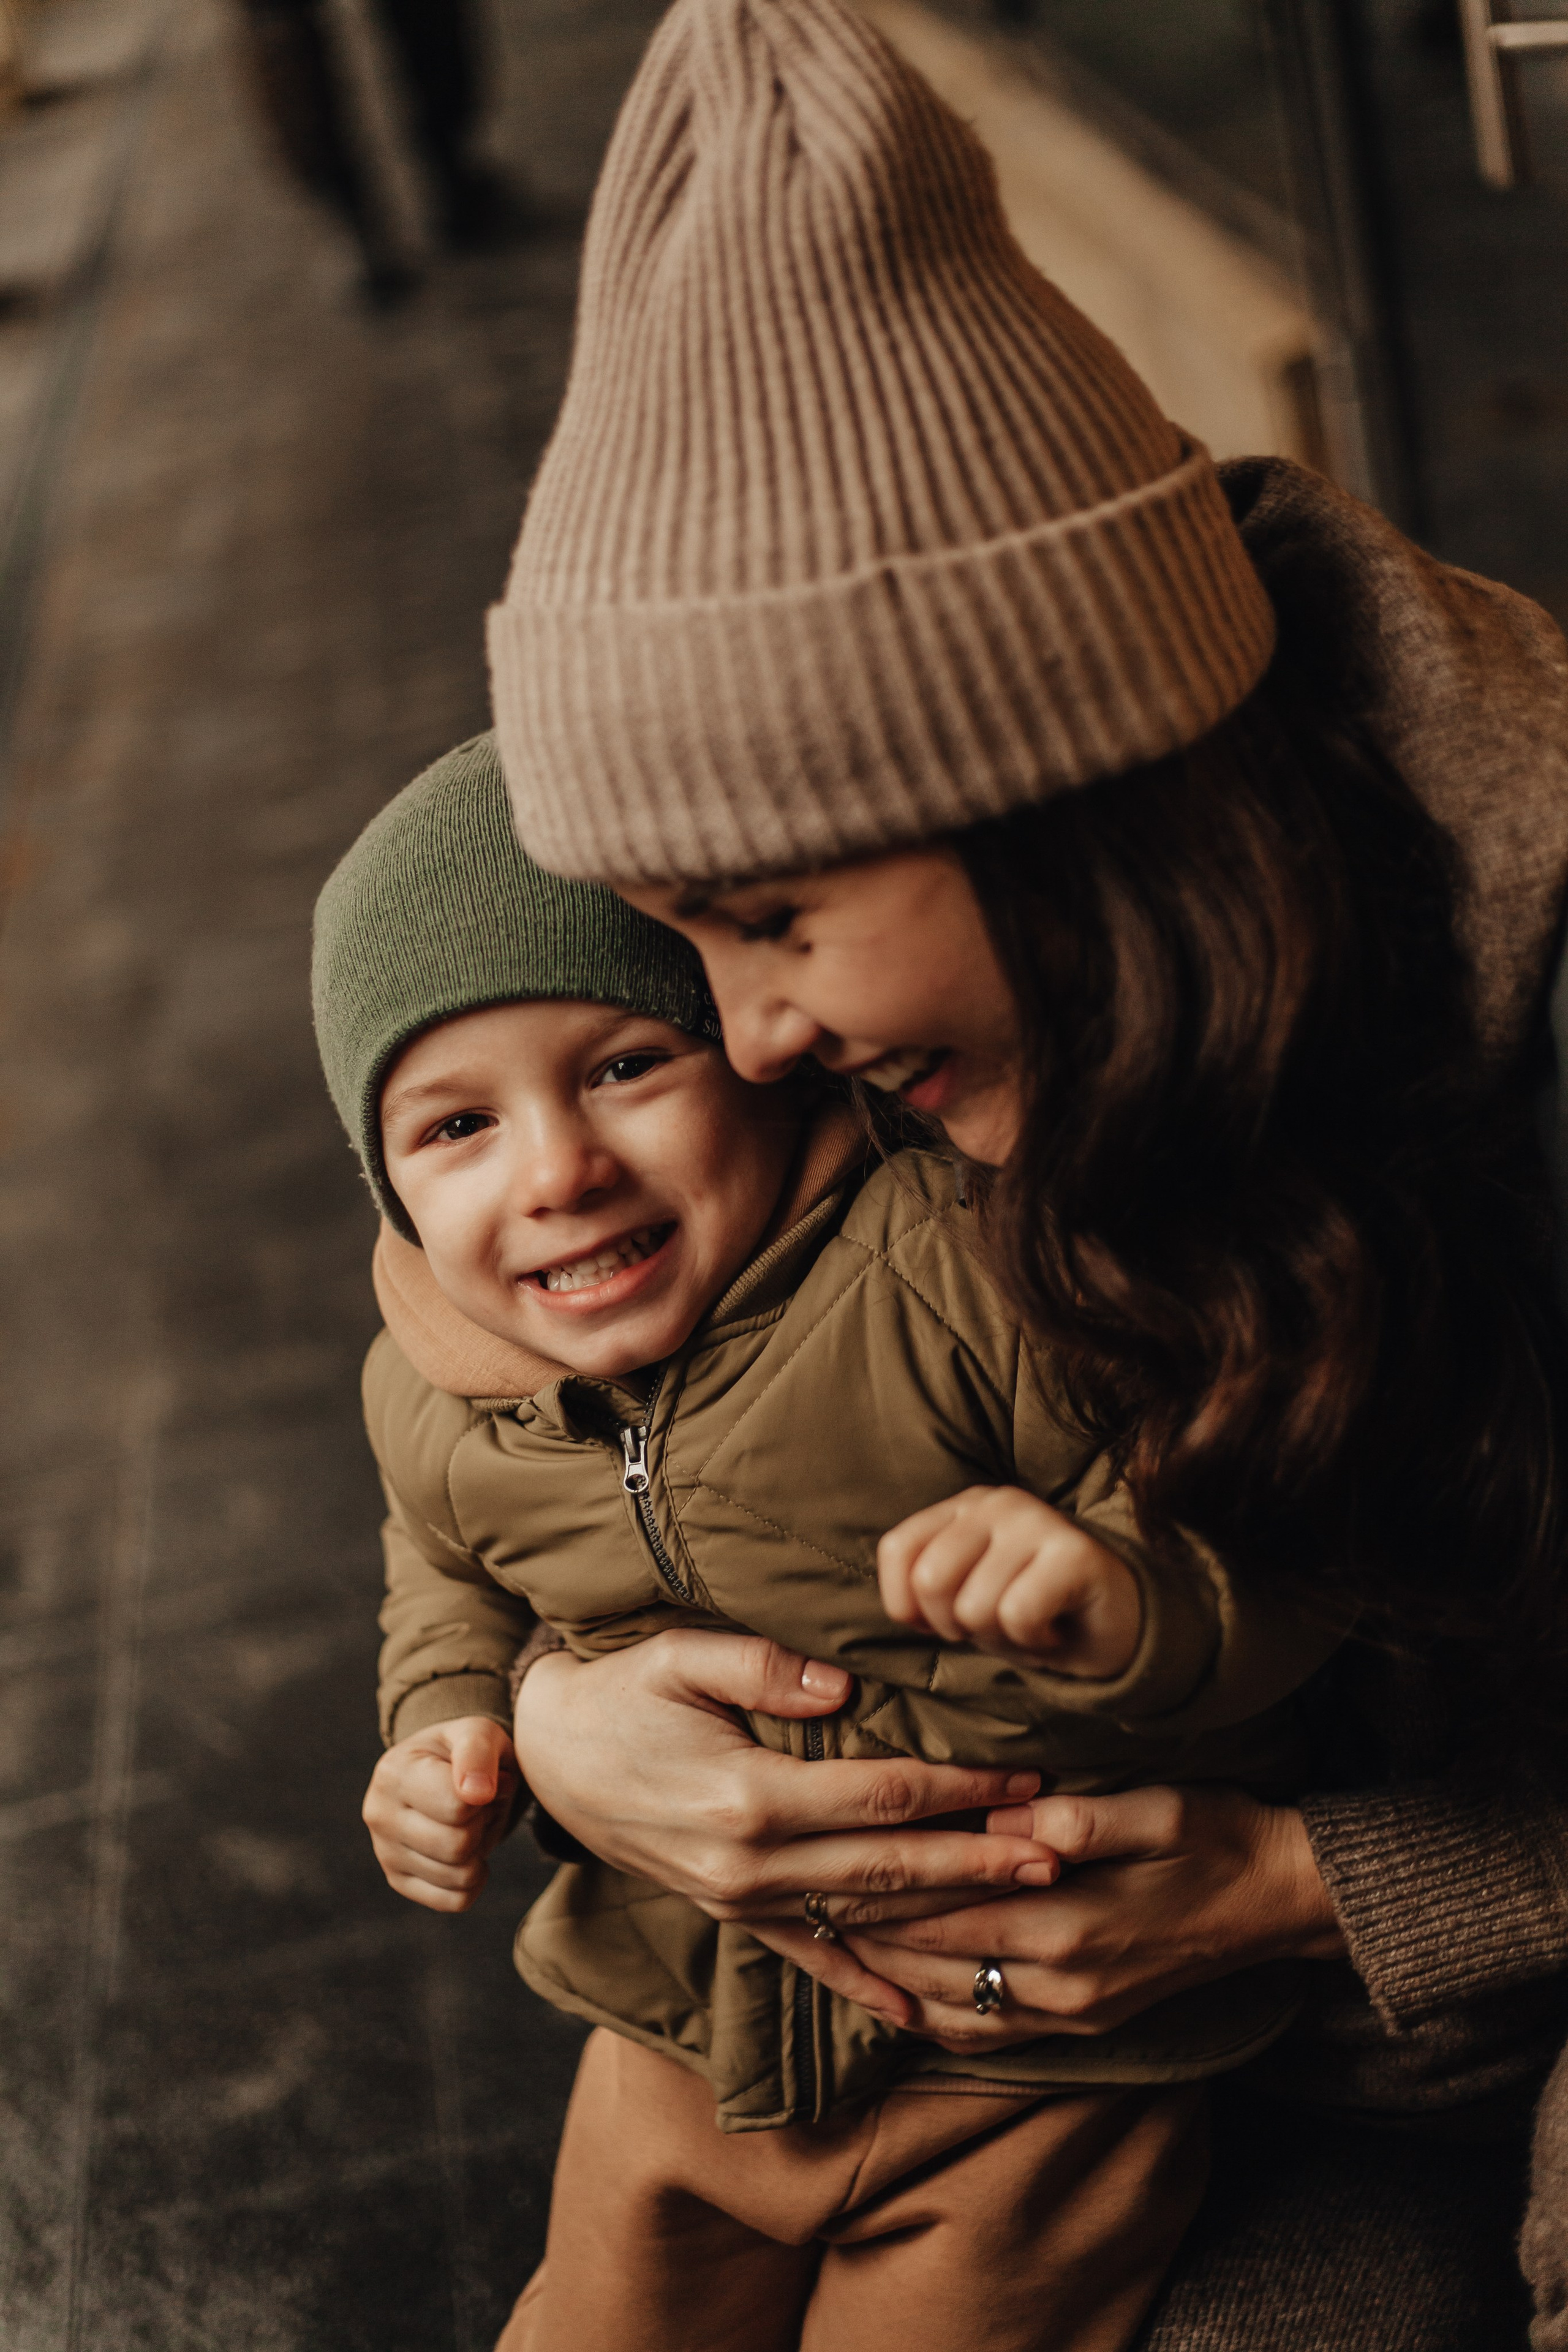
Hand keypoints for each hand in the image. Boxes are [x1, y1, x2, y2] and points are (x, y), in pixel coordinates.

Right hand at [362, 1715, 519, 1912]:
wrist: (442, 1770)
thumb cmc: (464, 1752)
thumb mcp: (478, 1733)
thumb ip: (478, 1753)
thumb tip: (477, 1794)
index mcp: (394, 1772)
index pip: (458, 1808)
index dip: (485, 1796)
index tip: (481, 1781)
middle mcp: (379, 1815)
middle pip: (458, 1846)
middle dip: (482, 1825)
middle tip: (479, 1805)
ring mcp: (385, 1853)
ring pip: (459, 1877)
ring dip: (481, 1850)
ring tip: (469, 1822)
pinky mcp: (399, 1880)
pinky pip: (455, 1901)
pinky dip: (475, 1880)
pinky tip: (467, 1851)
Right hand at [511, 1630, 1058, 1930]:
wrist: (547, 1754)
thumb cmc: (622, 1690)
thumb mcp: (681, 1656)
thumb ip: (766, 1668)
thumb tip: (849, 1685)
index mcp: (746, 1796)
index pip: (879, 1796)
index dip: (958, 1787)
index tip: (1025, 1773)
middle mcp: (749, 1865)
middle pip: (889, 1868)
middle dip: (980, 1862)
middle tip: (1060, 1854)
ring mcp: (740, 1901)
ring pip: (864, 1917)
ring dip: (948, 1914)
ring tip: (1025, 1905)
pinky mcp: (732, 1915)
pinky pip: (809, 1957)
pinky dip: (864, 1983)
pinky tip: (916, 2011)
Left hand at [755, 1783, 1346, 2044]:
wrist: (1281, 1901)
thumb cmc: (1217, 1833)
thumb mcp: (1157, 1806)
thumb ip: (1081, 1817)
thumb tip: (1017, 1815)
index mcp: (1069, 1925)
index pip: (943, 1909)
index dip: (876, 1886)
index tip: (816, 1860)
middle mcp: (1060, 1984)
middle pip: (931, 1960)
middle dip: (859, 1931)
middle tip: (793, 1897)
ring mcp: (1070, 2014)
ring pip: (946, 2006)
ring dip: (883, 1974)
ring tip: (824, 1938)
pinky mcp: (1081, 2024)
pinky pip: (985, 2031)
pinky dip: (930, 2014)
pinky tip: (893, 1992)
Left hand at [878, 1485, 1141, 1675]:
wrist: (1115, 1631)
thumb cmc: (1032, 1613)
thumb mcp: (965, 1599)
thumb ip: (924, 1590)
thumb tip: (904, 1606)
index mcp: (963, 1507)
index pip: (897, 1551)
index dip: (910, 1606)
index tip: (949, 1618)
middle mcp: (997, 1503)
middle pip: (930, 1581)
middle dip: (956, 1626)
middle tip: (997, 1623)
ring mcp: (1038, 1521)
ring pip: (975, 1607)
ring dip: (1001, 1637)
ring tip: (1032, 1622)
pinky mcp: (1075, 1552)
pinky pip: (1018, 1615)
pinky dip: (1032, 1640)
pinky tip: (1055, 1627)